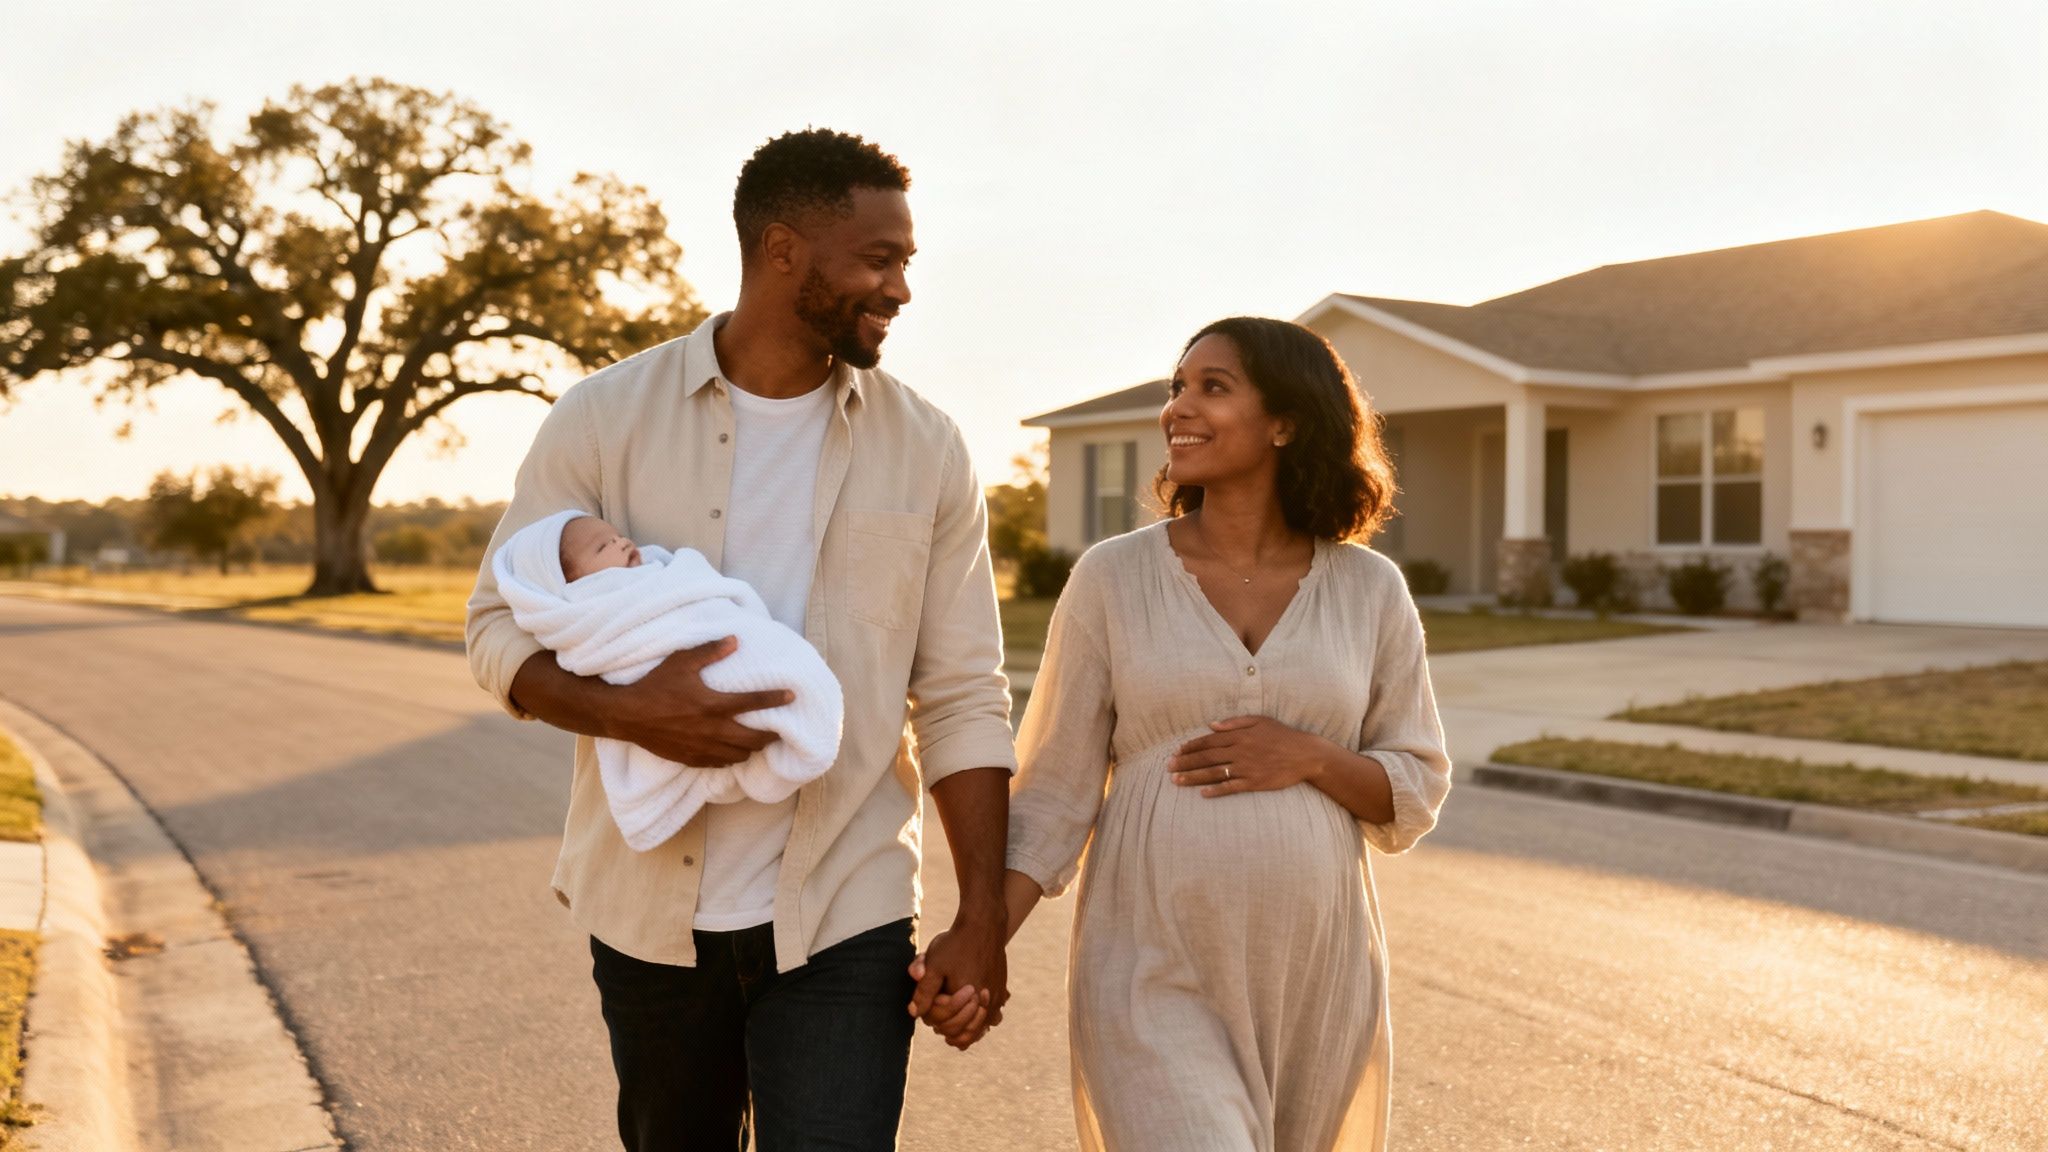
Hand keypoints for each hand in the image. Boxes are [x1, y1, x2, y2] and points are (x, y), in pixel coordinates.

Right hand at [607, 638, 792, 765]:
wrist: (627, 715)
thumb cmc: (654, 685)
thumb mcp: (681, 662)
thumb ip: (710, 652)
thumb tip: (735, 640)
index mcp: (713, 704)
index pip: (754, 702)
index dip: (776, 699)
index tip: (792, 697)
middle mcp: (712, 729)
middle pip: (754, 738)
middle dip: (771, 735)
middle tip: (780, 729)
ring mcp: (702, 747)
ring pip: (739, 754)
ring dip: (752, 748)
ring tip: (759, 741)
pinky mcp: (692, 759)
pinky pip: (721, 764)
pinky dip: (732, 759)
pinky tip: (734, 752)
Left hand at [907, 919, 1007, 1050]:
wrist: (983, 924)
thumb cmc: (956, 943)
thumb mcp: (933, 965)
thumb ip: (923, 992)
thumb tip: (914, 1012)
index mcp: (967, 1000)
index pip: (945, 1024)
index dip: (933, 1017)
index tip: (930, 1004)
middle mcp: (986, 1003)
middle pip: (963, 1032)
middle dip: (947, 1026)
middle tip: (937, 1020)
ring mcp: (997, 999)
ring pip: (980, 1028)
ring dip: (966, 1028)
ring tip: (953, 1023)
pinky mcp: (1002, 992)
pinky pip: (993, 1017)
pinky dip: (980, 1020)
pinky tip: (970, 1012)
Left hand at [1169, 715, 1337, 797]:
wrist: (1306, 754)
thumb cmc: (1282, 735)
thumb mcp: (1259, 721)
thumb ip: (1234, 722)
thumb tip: (1211, 724)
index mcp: (1239, 735)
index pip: (1208, 740)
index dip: (1191, 746)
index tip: (1176, 751)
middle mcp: (1240, 751)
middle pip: (1207, 757)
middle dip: (1185, 762)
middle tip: (1168, 768)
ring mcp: (1247, 768)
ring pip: (1214, 773)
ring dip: (1194, 777)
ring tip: (1176, 781)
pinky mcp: (1255, 783)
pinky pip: (1231, 787)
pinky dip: (1216, 790)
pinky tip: (1202, 793)